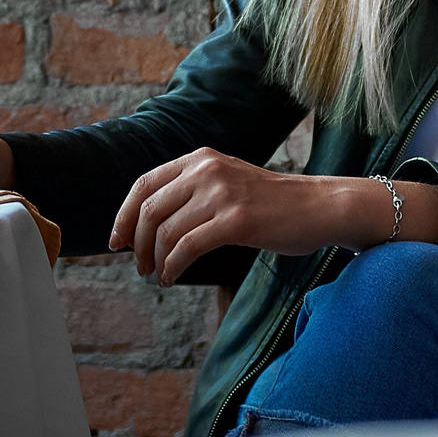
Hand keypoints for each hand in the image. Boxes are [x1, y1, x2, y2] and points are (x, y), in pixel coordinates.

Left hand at [111, 151, 418, 287]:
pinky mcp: (236, 221)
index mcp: (200, 159)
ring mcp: (222, 194)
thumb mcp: (227, 183)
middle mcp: (207, 170)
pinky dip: (172, 267)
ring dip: (154, 260)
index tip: (116, 241)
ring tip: (158, 276)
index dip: (124, 215)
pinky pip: (187, 248)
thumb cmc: (273, 204)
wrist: (321, 207)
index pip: (144, 184)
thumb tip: (148, 224)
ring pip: (166, 232)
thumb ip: (192, 192)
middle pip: (150, 209)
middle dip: (136, 243)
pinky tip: (172, 278)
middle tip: (139, 266)